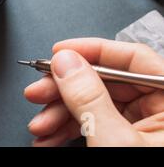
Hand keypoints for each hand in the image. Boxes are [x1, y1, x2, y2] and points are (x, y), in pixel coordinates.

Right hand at [24, 38, 163, 146]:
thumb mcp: (114, 140)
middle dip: (63, 89)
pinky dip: (65, 128)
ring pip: (90, 103)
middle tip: (38, 91)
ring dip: (58, 113)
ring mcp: (140, 127)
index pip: (133, 58)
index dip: (93, 50)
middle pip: (104, 81)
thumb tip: (67, 62)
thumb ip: (89, 99)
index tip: (61, 51)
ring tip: (40, 125)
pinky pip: (90, 122)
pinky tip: (48, 136)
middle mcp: (158, 112)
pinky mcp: (122, 140)